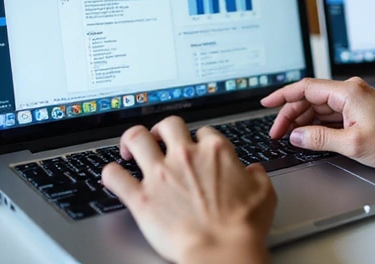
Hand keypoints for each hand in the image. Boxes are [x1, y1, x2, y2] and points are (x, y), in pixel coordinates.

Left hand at [101, 116, 275, 263]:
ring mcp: (160, 175)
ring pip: (136, 138)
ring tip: (131, 147)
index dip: (200, 140)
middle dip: (163, 130)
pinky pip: (114, 176)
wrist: (222, 250)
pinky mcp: (141, 198)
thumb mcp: (265, 193)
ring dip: (132, 140)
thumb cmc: (243, 226)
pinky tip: (114, 174)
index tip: (198, 149)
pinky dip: (110, 173)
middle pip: (168, 125)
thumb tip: (253, 171)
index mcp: (215, 151)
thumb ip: (258, 175)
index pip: (204, 132)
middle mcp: (185, 156)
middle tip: (161, 139)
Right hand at [261, 77, 374, 173]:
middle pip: (310, 97)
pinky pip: (331, 113)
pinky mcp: (361, 110)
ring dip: (303, 120)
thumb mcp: (352, 144)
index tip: (266, 104)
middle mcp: (351, 91)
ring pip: (320, 106)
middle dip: (290, 114)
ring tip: (289, 136)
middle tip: (276, 132)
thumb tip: (296, 135)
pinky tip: (310, 134)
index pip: (306, 87)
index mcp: (348, 92)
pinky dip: (318, 123)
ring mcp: (356, 100)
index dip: (282, 95)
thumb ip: (320, 138)